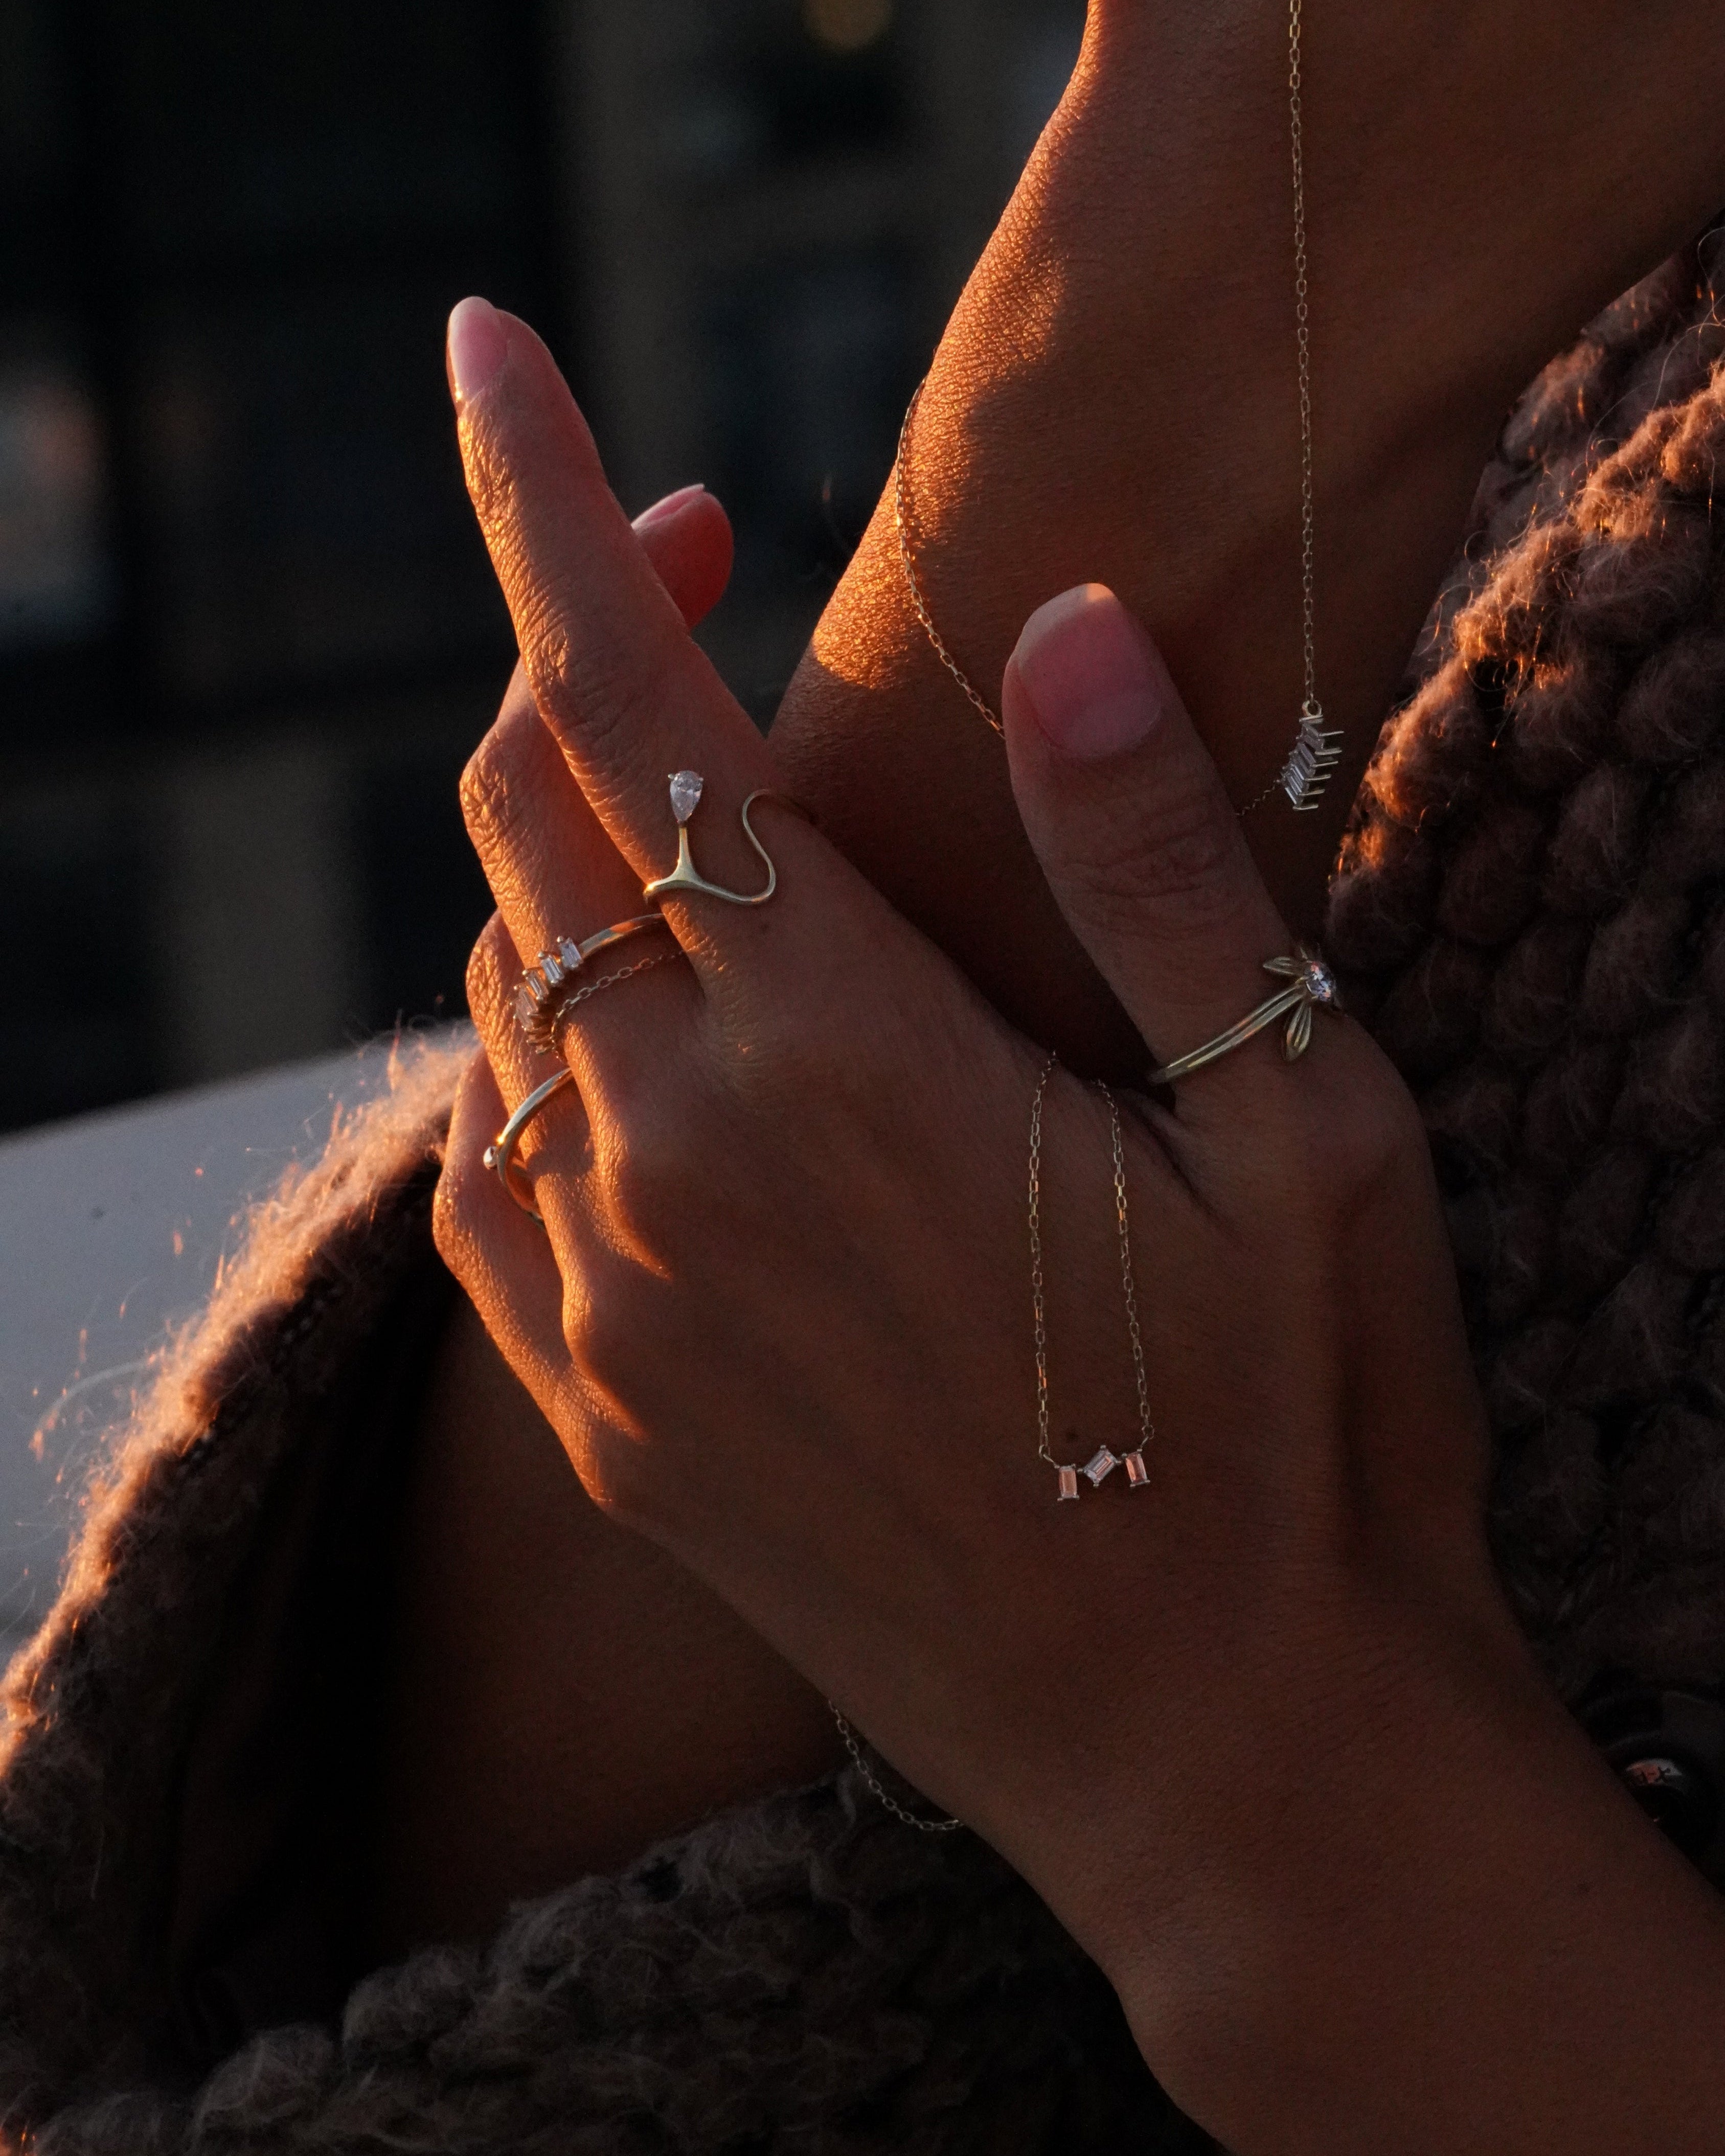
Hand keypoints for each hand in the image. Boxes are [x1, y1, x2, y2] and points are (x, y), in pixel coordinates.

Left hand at [425, 302, 1724, 2151]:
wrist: (1223, 1761)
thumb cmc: (1306, 1443)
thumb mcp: (1302, 1120)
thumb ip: (1155, 861)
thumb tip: (1064, 627)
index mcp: (843, 1059)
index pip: (635, 708)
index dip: (553, 505)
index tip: (490, 353)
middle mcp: (676, 1165)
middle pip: (525, 822)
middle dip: (575, 663)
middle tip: (699, 592)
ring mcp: (610, 1306)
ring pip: (496, 990)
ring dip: (570, 870)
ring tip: (724, 854)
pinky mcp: (599, 1420)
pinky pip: (481, 1168)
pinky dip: (532, 1057)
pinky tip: (645, 1055)